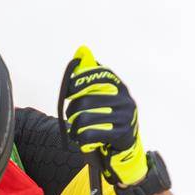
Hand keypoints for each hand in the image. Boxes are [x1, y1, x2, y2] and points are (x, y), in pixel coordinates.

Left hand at [61, 46, 147, 190]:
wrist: (126, 141)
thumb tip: (82, 53)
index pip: (97, 76)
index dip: (79, 81)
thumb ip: (93, 77)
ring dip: (74, 125)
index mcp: (119, 86)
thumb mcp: (105, 94)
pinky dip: (80, 137)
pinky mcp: (120, 134)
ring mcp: (124, 117)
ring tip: (74, 128)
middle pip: (86, 100)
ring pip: (85, 118)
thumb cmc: (110, 114)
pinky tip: (80, 137)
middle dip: (72, 109)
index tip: (68, 90)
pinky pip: (90, 134)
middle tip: (69, 115)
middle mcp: (124, 99)